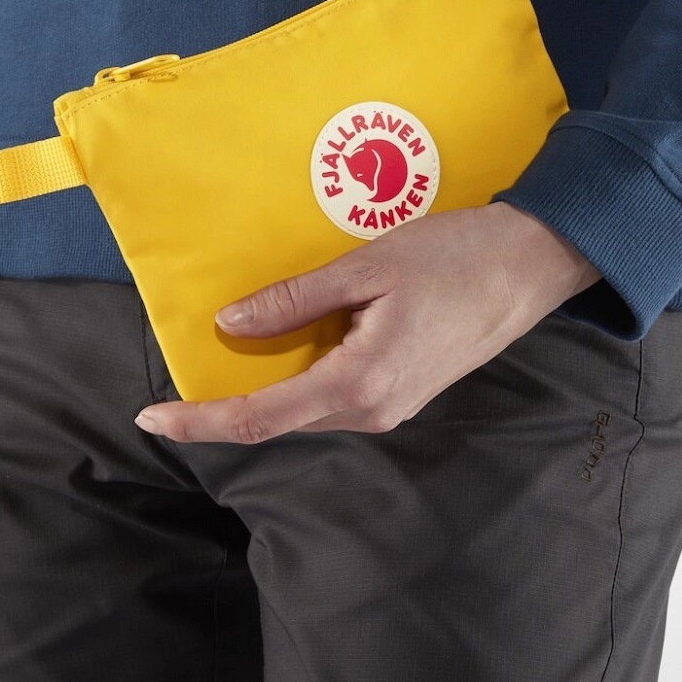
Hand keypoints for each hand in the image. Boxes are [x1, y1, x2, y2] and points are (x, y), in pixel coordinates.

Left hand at [134, 202, 600, 442]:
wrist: (530, 267)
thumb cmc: (454, 259)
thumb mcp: (365, 269)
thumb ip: (294, 302)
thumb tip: (231, 326)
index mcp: (358, 384)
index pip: (260, 418)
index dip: (200, 422)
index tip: (150, 418)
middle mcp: (372, 412)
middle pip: (281, 419)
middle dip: (228, 402)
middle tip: (188, 367)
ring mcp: (392, 409)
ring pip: (309, 409)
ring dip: (268, 388)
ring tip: (238, 348)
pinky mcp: (404, 395)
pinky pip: (336, 397)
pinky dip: (302, 377)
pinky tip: (293, 344)